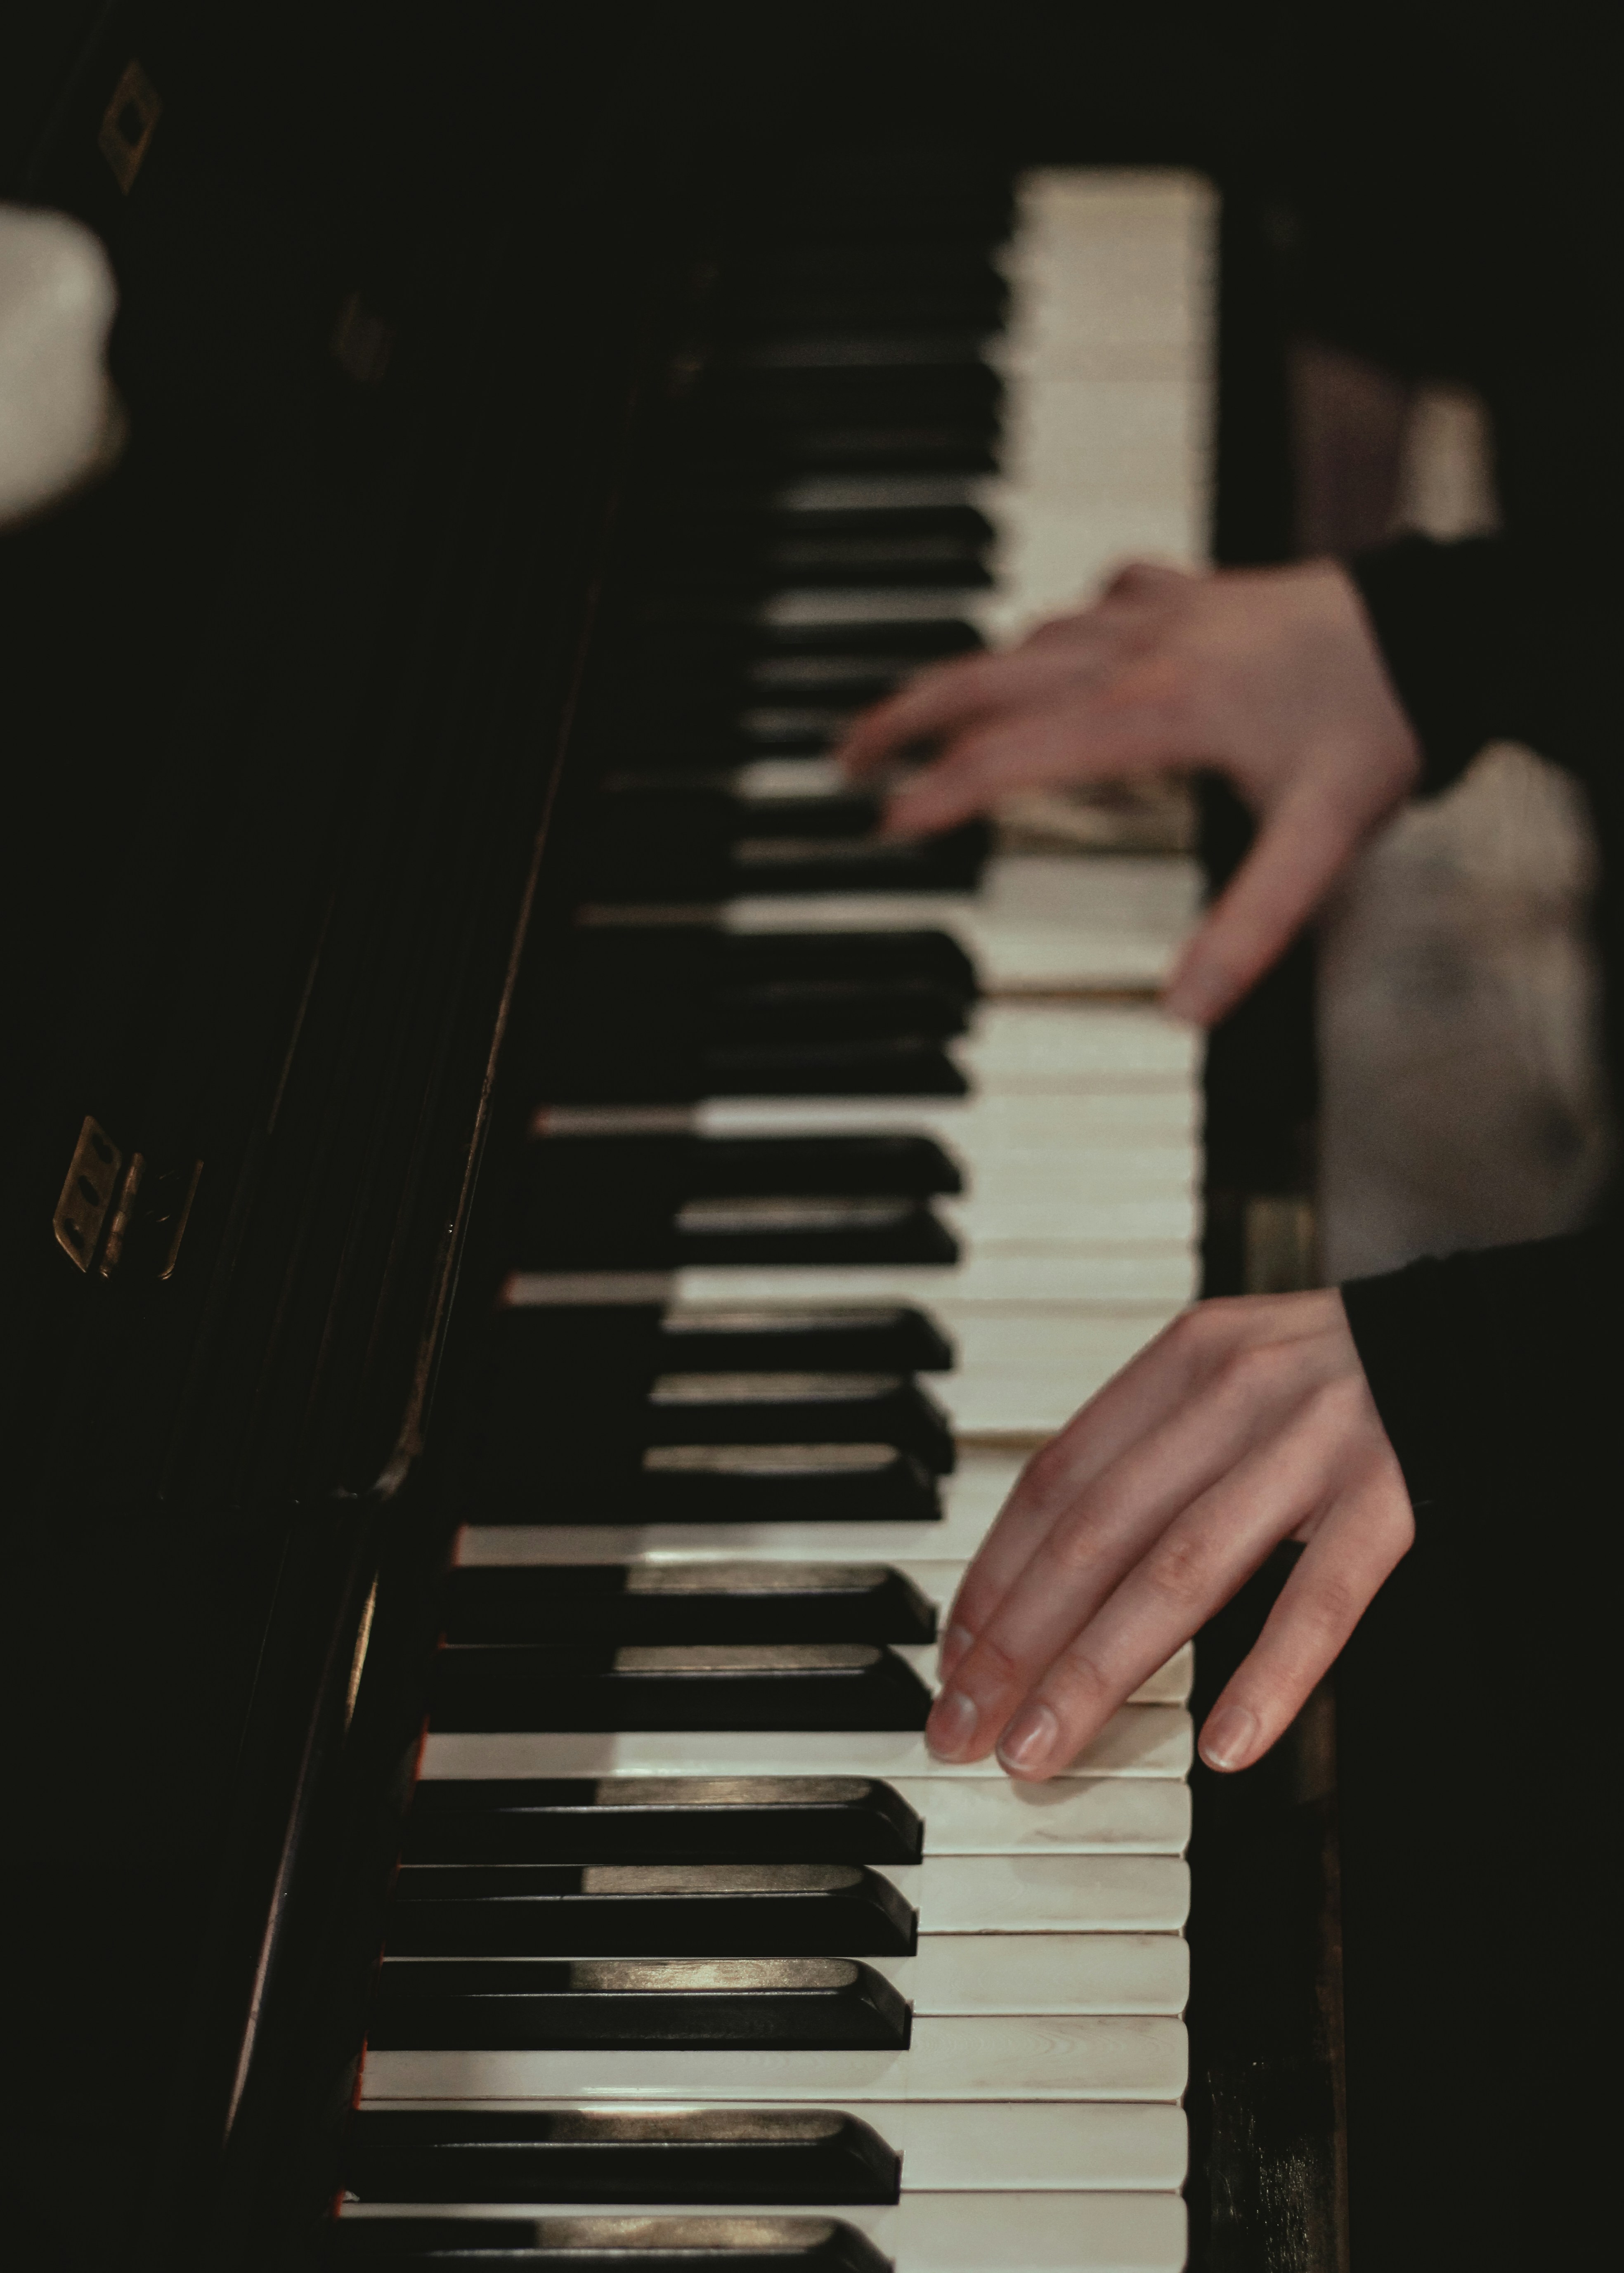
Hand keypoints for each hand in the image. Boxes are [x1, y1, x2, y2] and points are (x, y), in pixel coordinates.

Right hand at [838, 560, 1421, 1023]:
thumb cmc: (1380, 721)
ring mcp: (1159, 613)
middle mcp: (1139, 651)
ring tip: (916, 712)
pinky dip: (1052, 628)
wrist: (1443, 625)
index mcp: (1155, 712)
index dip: (942, 792)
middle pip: (988, 675)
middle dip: (905, 715)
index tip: (889, 824)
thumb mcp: (1325, 839)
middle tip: (846, 753)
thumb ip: (1252, 928)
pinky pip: (1091, 603)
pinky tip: (1051, 644)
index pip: (1015, 753)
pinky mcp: (1186, 590)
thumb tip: (1187, 1010)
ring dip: (964, 674)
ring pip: (1027, 634)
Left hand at [925, 1290, 1414, 1778]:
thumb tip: (1050, 1569)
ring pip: (1180, 1570)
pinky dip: (1272, 1674)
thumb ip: (1152, 1450)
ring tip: (1040, 1749)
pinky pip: (1322, 1597)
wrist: (1488, 1333)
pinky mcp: (1395, 1495)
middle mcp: (1235, 1392)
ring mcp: (1315, 1444)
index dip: (993, 1575)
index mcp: (1183, 1361)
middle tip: (960, 1726)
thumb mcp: (1232, 1376)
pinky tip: (1227, 1748)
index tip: (949, 1661)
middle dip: (1015, 1640)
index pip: (1057, 1481)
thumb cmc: (1343, 1376)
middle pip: (1095, 1533)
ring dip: (1096, 1670)